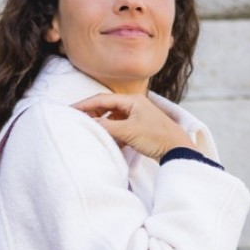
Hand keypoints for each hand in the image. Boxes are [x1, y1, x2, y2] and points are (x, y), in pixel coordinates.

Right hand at [73, 92, 194, 160]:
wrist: (178, 150)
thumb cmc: (156, 138)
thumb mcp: (128, 132)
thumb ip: (107, 127)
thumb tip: (90, 124)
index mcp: (132, 100)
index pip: (102, 99)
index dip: (85, 105)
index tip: (70, 110)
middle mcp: (134, 105)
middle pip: (107, 106)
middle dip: (92, 114)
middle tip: (78, 122)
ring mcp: (138, 116)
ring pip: (113, 118)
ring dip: (103, 125)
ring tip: (92, 132)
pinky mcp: (140, 128)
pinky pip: (121, 127)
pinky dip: (113, 133)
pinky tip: (109, 141)